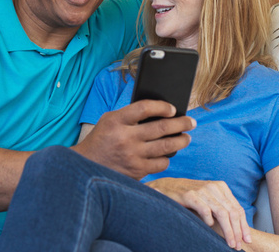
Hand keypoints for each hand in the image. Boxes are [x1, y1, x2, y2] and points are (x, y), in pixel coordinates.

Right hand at [73, 100, 193, 178]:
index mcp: (116, 121)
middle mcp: (125, 138)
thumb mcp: (110, 120)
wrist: (86, 166)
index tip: (173, 109)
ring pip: (166, 146)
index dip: (162, 107)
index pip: (145, 108)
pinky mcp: (136, 171)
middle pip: (162, 127)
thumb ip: (131, 115)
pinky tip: (168, 154)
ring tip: (186, 137)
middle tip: (191, 122)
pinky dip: (167, 158)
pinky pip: (161, 163)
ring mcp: (132, 156)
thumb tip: (162, 113)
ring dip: (181, 141)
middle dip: (181, 124)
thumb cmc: (102, 139)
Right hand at [146, 177, 250, 249]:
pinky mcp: (190, 195)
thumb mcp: (209, 199)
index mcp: (221, 187)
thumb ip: (222, 207)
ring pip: (222, 213)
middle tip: (238, 245)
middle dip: (237, 231)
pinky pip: (205, 210)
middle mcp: (214, 187)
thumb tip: (238, 227)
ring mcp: (202, 190)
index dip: (244, 226)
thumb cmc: (190, 197)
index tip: (247, 240)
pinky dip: (209, 221)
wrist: (167, 187)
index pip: (238, 208)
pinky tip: (210, 228)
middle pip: (232, 212)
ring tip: (230, 243)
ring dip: (228, 231)